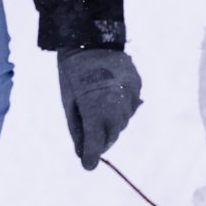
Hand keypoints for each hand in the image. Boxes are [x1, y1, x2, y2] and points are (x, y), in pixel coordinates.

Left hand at [57, 47, 141, 170]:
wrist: (92, 39)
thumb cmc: (73, 73)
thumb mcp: (69, 102)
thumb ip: (77, 129)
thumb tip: (82, 152)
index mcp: (95, 109)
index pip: (96, 142)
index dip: (92, 156)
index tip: (88, 166)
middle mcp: (116, 106)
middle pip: (112, 135)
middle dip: (102, 140)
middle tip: (92, 140)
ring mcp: (129, 95)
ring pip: (123, 122)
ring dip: (112, 125)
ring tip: (101, 115)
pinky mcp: (137, 86)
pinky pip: (131, 107)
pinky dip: (121, 110)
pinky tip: (111, 101)